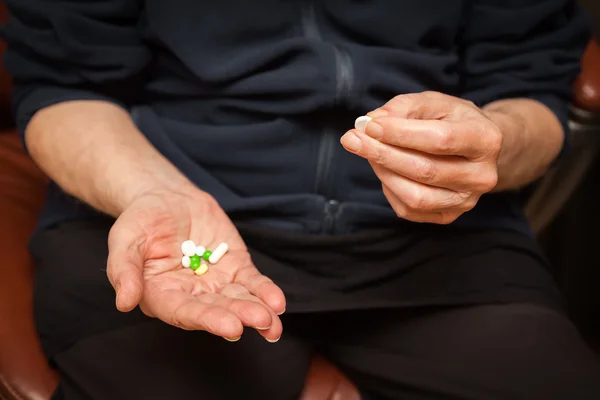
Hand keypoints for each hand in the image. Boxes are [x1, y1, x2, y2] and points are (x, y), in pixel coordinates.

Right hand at [106, 189, 285, 341]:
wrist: (166, 198)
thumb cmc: (140, 221)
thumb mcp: (124, 239)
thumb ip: (124, 270)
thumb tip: (124, 302)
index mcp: (161, 296)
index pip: (184, 312)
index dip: (207, 320)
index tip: (231, 327)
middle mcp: (190, 295)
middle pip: (216, 310)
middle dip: (239, 316)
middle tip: (261, 321)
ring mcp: (216, 283)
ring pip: (238, 300)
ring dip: (257, 311)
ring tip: (273, 321)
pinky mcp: (235, 267)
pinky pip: (252, 283)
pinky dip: (265, 292)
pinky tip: (277, 302)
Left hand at [341, 91, 502, 223]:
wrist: (476, 149)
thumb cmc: (452, 120)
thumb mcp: (434, 102)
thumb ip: (403, 108)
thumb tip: (371, 121)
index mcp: (485, 139)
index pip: (439, 140)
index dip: (400, 134)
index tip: (369, 125)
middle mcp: (481, 176)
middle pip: (425, 170)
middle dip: (382, 154)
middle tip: (352, 139)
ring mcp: (466, 201)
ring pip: (416, 196)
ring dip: (383, 173)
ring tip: (367, 152)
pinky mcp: (448, 216)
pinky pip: (409, 209)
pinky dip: (389, 189)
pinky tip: (384, 169)